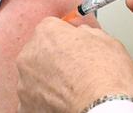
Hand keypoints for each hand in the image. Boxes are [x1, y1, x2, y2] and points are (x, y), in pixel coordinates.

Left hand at [16, 18, 132, 112]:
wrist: (104, 108)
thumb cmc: (107, 77)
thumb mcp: (106, 40)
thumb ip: (86, 32)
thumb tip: (83, 34)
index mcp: (46, 34)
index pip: (51, 28)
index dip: (65, 38)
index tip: (74, 47)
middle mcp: (29, 56)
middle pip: (39, 52)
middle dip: (53, 58)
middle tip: (74, 69)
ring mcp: (24, 83)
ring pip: (34, 76)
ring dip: (48, 80)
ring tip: (70, 88)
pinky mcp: (26, 106)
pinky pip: (33, 99)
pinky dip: (45, 100)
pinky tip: (62, 101)